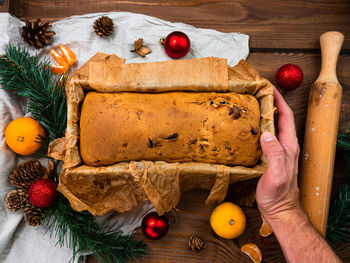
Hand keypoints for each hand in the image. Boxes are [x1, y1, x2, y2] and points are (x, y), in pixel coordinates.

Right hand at [256, 87, 301, 221]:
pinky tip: (248, 128)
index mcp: (289, 146)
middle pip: (280, 118)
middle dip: (270, 103)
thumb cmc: (279, 194)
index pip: (286, 117)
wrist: (279, 209)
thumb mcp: (277, 174)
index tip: (269, 87)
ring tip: (251, 106)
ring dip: (264, 114)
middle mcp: (285, 145)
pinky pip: (265, 137)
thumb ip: (274, 154)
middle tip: (257, 93)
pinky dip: (258, 128)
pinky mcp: (270, 157)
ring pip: (272, 127)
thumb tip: (266, 134)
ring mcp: (278, 151)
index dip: (279, 100)